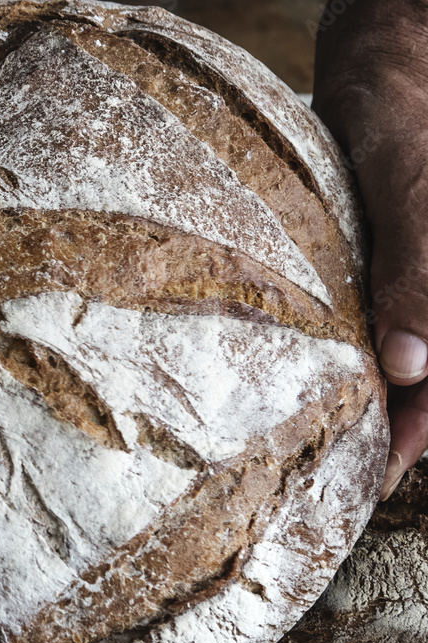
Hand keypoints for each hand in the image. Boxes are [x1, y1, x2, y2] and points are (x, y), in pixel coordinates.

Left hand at [313, 0, 427, 500]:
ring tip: (345, 432)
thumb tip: (415, 364)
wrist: (385, 51)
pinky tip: (353, 372)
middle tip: (355, 464)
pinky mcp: (413, 261)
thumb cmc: (400, 102)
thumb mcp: (410, 180)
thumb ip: (420, 265)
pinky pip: (409, 315)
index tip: (387, 467)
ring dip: (400, 392)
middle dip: (413, 418)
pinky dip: (387, 350)